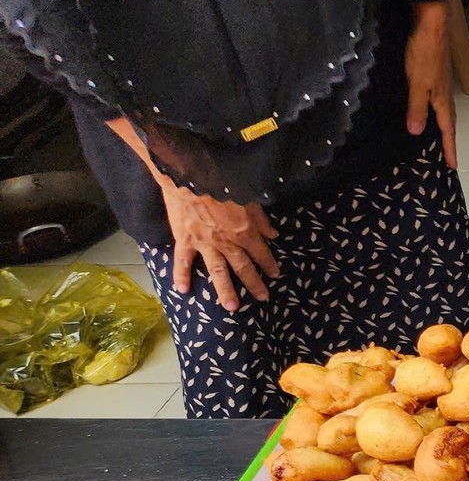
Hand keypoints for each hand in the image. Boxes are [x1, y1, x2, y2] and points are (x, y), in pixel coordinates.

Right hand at [161, 183, 279, 311]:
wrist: (190, 174)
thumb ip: (261, 219)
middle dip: (254, 283)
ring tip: (232, 307)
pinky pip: (182, 261)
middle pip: (243, 267)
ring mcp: (204, 243)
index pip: (260, 252)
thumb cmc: (222, 181)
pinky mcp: (184, 239)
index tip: (275, 274)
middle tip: (262, 298)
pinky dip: (181, 275)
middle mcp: (226, 242)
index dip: (269, 264)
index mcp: (244, 230)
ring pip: (218, 271)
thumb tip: (273, 235)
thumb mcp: (249, 197)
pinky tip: (182, 290)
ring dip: (225, 290)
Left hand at [406, 0, 456, 168]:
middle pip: (449, 123)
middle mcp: (445, 95)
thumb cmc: (425, 54)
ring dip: (443, 127)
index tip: (453, 166)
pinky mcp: (435, 74)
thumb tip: (416, 132)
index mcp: (442, 100)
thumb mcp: (417, 84)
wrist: (431, 25)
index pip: (447, 131)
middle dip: (449, 140)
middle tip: (448, 156)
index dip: (450, 149)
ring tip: (439, 138)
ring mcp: (441, 84)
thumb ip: (417, 108)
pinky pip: (438, 101)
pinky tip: (428, 109)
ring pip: (444, 112)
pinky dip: (436, 112)